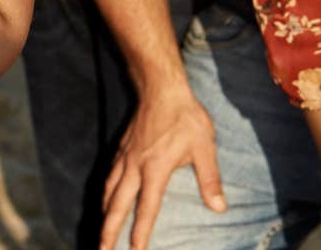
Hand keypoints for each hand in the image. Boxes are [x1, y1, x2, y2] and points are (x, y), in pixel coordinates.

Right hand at [101, 84, 225, 249]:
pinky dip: (105, 192)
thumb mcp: (204, 147)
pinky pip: (109, 175)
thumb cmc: (185, 117)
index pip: (146, 208)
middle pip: (117, 205)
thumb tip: (219, 207)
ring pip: (109, 191)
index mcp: (155, 169)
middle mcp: (135, 166)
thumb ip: (210, 179)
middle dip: (109, 230)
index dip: (140, 232)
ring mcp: (125, 157)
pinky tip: (106, 197)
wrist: (161, 88)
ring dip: (104, 214)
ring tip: (101, 231)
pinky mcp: (122, 148)